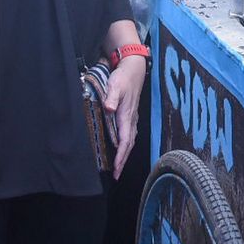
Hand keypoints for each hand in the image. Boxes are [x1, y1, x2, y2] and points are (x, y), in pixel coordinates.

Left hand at [104, 55, 146, 178]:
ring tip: (118, 167)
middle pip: (128, 145)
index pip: (124, 140)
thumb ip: (112, 97)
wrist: (133, 69)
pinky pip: (129, 135)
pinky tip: (121, 149)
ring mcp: (132, 118)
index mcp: (126, 115)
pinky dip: (126, 145)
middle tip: (116, 175)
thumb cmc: (123, 77)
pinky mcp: (131, 115)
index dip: (120, 155)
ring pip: (130, 141)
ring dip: (124, 155)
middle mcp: (131, 119)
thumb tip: (110, 109)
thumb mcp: (115, 85)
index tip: (115, 168)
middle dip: (122, 161)